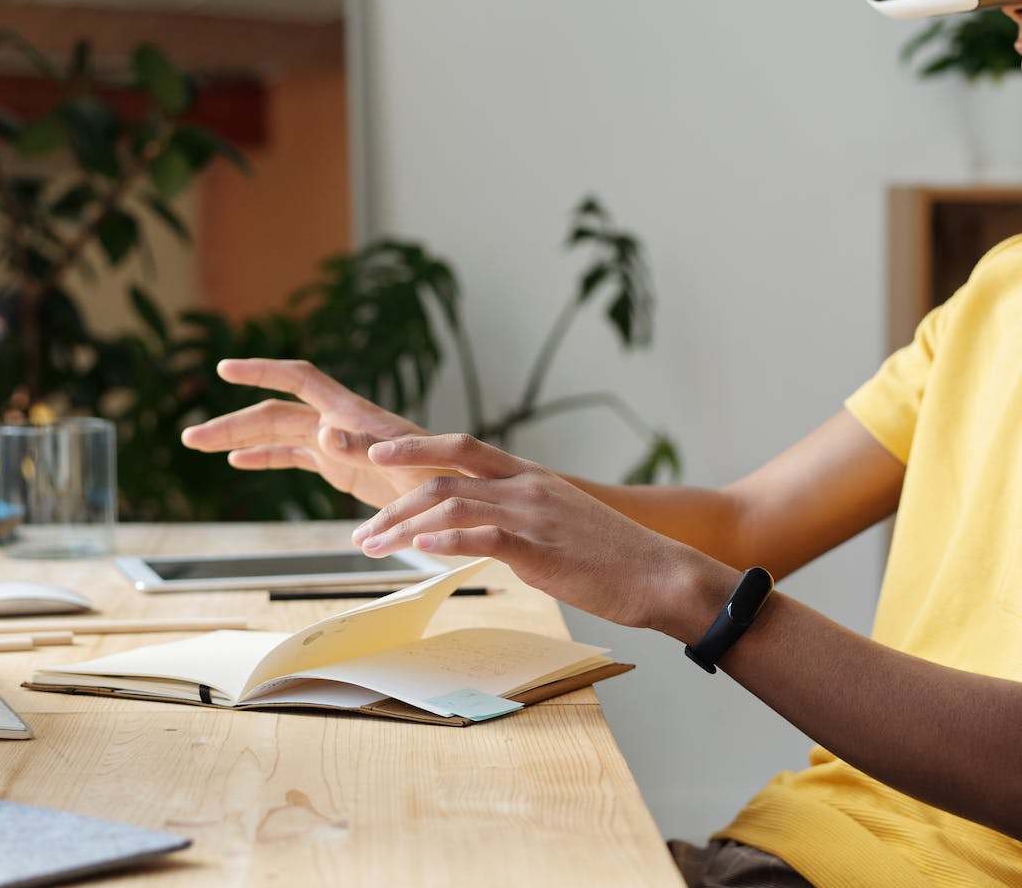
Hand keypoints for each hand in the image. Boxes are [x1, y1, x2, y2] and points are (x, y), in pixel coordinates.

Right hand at [179, 359, 443, 507]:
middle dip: (233, 421)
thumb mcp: (407, 465)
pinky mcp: (342, 470)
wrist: (461, 500)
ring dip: (240, 438)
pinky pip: (295, 458)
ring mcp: (339, 445)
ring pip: (279, 435)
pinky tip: (239, 461)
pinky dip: (265, 458)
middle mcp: (341, 424)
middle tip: (189, 437)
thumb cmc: (442, 478)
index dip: (262, 372)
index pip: (299, 380)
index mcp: (353, 414)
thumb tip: (323, 431)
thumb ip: (366, 448)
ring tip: (197, 444)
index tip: (225, 369)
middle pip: (276, 413)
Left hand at [354, 434, 736, 635]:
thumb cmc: (612, 557)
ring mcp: (533, 515)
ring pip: (451, 504)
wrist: (660, 574)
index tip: (375, 455)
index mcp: (530, 477)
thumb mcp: (559, 524)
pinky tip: (421, 549)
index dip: (414, 447)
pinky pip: (483, 537)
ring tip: (373, 549)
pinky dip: (445, 539)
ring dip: (403, 527)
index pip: (462, 447)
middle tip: (361, 532)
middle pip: (443, 477)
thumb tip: (481, 533)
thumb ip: (518, 520)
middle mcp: (527, 487)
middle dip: (392, 501)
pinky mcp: (540, 548)